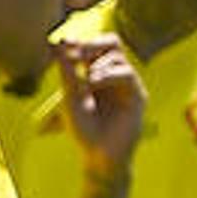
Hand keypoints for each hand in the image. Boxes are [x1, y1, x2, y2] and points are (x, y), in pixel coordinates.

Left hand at [55, 36, 143, 173]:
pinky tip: (93, 83)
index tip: (64, 43)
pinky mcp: (138, 95)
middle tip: (76, 51)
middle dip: (93, 43)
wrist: (98, 156)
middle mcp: (114, 75)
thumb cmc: (83, 129)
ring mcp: (128, 84)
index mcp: (97, 74)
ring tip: (85, 82)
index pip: (95, 46)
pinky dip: (108, 74)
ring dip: (97, 64)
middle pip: (112, 43)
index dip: (81, 41)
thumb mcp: (70, 97)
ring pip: (118, 57)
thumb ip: (67, 71)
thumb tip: (58, 42)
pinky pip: (126, 74)